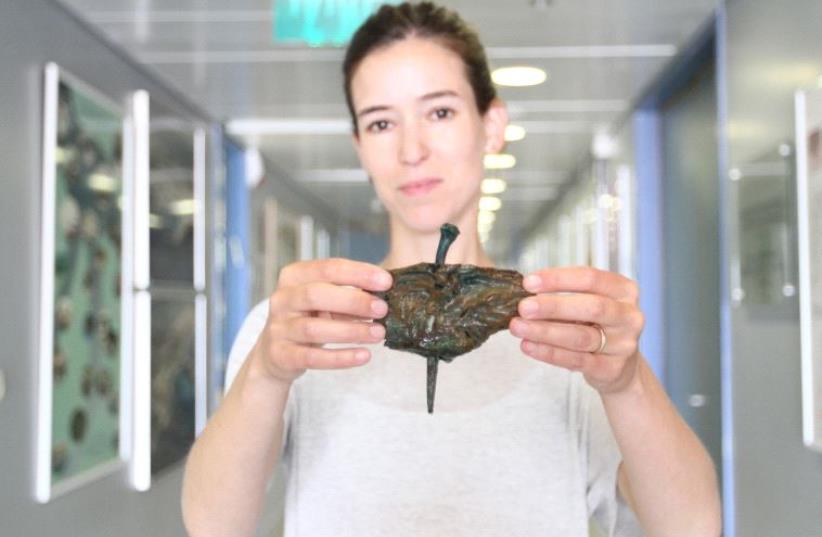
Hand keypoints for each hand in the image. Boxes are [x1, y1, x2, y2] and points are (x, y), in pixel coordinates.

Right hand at [250, 258, 392, 385]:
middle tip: (382, 308)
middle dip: (353, 301)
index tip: (386, 281)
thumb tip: (386, 295)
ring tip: (378, 333)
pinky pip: (312, 357)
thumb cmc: (309, 318)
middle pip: (316, 295)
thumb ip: (349, 295)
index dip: (359, 273)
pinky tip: (364, 356)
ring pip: (314, 328)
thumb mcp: (326, 301)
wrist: (276, 353)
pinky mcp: (281, 355)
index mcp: (294, 276)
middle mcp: (282, 299)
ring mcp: (278, 328)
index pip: (328, 268)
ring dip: (350, 331)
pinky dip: (341, 358)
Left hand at [509, 266, 644, 393]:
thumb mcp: (589, 305)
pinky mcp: (612, 369)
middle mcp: (629, 316)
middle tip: (523, 307)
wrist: (620, 367)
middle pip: (591, 307)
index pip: (590, 278)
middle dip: (553, 306)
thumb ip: (564, 297)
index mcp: (624, 291)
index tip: (529, 282)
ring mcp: (624, 345)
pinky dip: (549, 353)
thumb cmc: (598, 327)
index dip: (558, 279)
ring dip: (545, 331)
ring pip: (581, 336)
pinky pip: (577, 360)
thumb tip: (525, 295)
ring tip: (518, 327)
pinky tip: (528, 346)